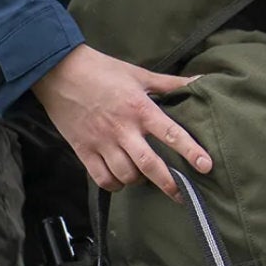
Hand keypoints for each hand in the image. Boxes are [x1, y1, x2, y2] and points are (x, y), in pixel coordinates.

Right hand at [33, 44, 212, 200]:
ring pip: (126, 175)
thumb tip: (201, 80)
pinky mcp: (83, 150)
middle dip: (168, 183)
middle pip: (149, 164)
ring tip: (147, 178)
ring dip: (140, 181)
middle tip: (182, 195)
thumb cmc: (102, 70)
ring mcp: (102, 142)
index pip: (171, 133)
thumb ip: (171, 83)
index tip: (206, 166)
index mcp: (140, 108)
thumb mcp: (139, 74)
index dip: (191, 151)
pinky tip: (121, 180)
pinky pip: (102, 178)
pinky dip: (115, 184)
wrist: (58, 70)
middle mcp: (123, 129)